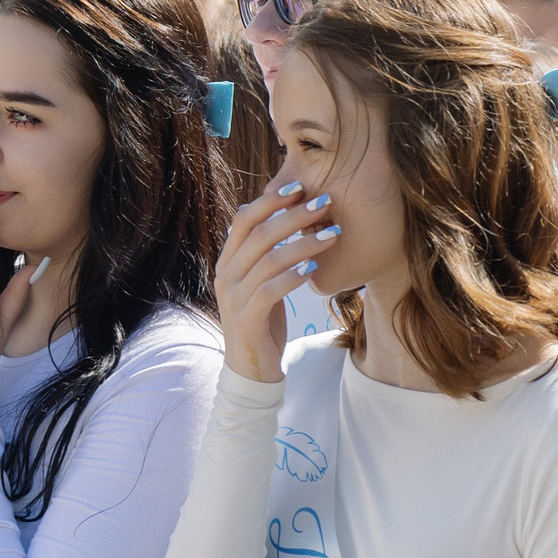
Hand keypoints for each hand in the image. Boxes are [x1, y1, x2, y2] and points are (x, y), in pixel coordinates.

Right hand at [215, 183, 334, 383]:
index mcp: (228, 262)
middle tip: (325, 203)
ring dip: (303, 244)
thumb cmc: (262, 321)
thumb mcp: (260, 283)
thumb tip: (282, 217)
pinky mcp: (246, 320)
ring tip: (332, 235)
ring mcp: (233, 298)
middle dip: (293, 215)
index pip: (243, 219)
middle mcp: (225, 276)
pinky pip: (270, 290)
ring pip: (268, 260)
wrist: (251, 370)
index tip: (300, 187)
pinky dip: (293, 277)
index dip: (271, 200)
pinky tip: (314, 268)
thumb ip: (265, 254)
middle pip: (258, 235)